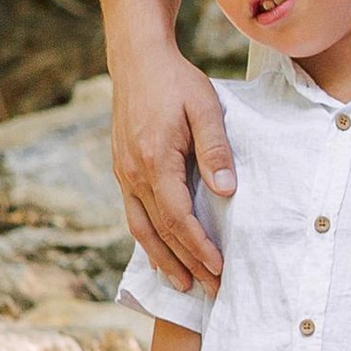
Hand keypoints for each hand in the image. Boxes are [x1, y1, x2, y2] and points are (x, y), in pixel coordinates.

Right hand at [111, 40, 233, 294]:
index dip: (198, 246)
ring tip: (184, 284)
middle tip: (211, 290)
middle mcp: (133, 173)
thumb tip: (227, 191)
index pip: (178, 217)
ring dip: (163, 259)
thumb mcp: (205, 108)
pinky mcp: (123, 170)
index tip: (219, 268)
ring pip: (141, 228)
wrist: (137, 60)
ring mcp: (124, 173)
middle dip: (187, 263)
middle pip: (160, 231)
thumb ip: (216, 149)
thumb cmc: (176, 82)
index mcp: (154, 160)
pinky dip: (150, 239)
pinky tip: (163, 251)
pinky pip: (134, 214)